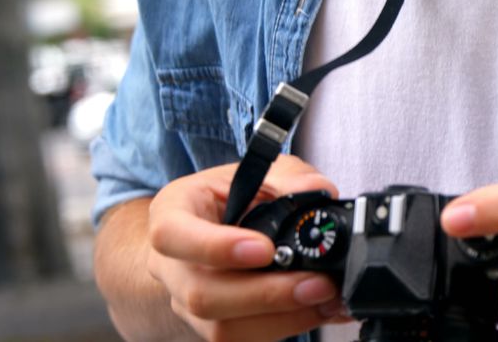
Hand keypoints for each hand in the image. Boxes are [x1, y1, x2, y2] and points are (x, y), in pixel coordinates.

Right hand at [147, 155, 350, 341]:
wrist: (208, 227)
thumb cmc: (230, 196)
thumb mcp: (258, 173)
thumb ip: (290, 178)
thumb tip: (319, 192)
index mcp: (172, 213)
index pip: (172, 234)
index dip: (216, 247)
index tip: (265, 249)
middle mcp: (171, 264)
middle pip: (201, 294)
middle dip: (265, 294)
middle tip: (316, 283)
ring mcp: (187, 302)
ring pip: (222, 328)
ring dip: (282, 318)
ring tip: (326, 298)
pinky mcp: (212, 326)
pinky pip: (244, 339)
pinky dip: (288, 326)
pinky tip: (320, 310)